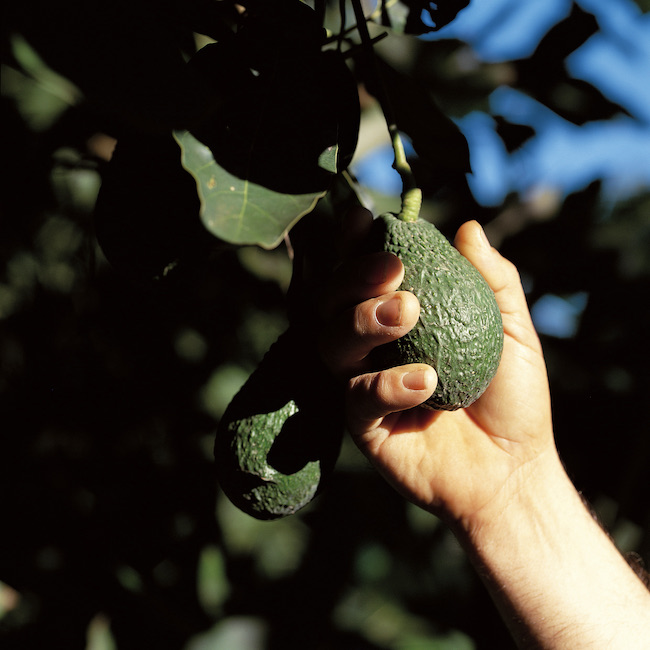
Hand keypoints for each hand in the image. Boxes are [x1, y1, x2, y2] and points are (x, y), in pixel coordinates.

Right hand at [320, 207, 555, 531]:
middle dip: (353, 278)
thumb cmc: (511, 397)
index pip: (364, 275)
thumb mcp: (511, 332)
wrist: (512, 468)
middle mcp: (370, 348)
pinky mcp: (362, 426)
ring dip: (362, 321)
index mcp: (397, 319)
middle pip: (333, 302)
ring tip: (406, 313)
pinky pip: (357, 397)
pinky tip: (427, 382)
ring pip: (332, 343)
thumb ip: (493, 280)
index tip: (363, 220)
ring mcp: (361, 385)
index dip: (354, 246)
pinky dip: (387, 384)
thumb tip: (468, 227)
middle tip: (393, 270)